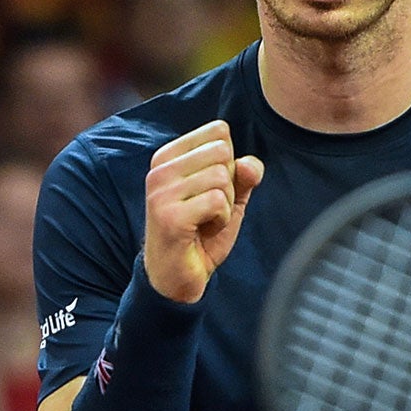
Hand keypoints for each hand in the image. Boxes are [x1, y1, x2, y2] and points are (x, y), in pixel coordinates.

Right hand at [144, 121, 263, 303]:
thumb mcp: (229, 198)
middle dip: (228, 185)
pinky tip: (202, 232)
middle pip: (223, 152)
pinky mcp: (168, 215)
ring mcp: (161, 191)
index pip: (219, 132)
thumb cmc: (201, 233)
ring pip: (222, 177)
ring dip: (224, 205)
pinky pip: (218, 201)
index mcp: (168, 157)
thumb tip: (251, 164)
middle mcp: (159, 169)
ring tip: (204, 221)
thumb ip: (244, 175)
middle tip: (208, 209)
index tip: (209, 189)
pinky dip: (221, 220)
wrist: (177, 277)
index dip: (229, 163)